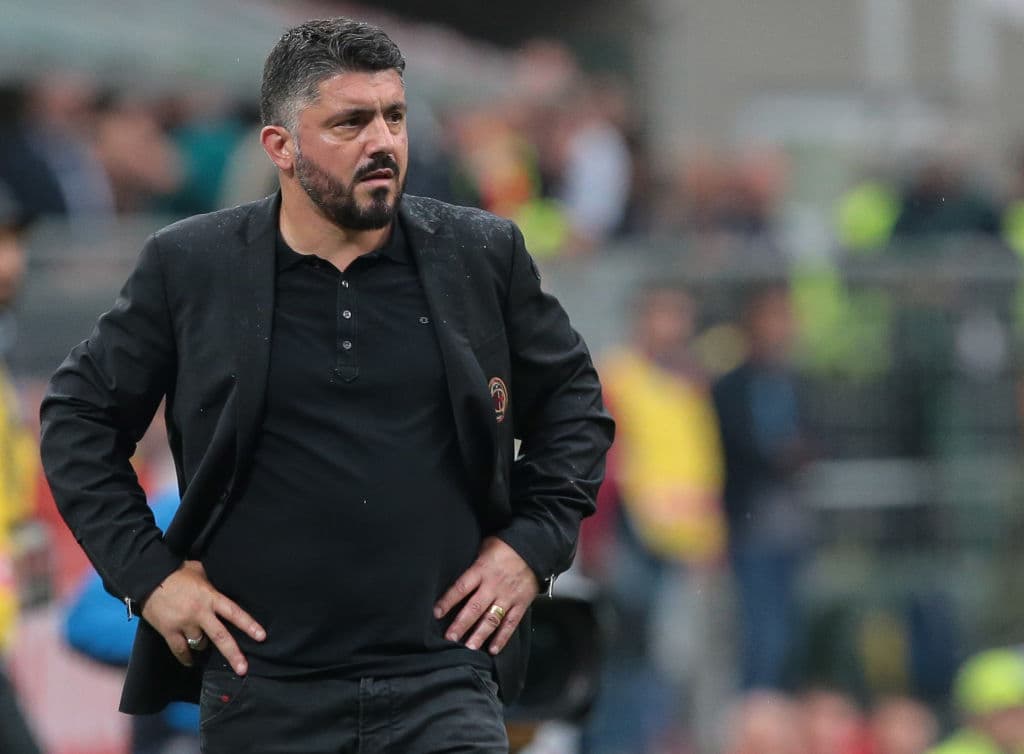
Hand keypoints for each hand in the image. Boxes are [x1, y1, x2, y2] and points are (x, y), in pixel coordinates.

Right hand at [140, 560, 264, 674]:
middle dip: (233, 654)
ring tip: (204, 646)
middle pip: (220, 636)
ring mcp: (184, 623)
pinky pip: (180, 650)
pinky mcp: (168, 631)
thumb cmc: (177, 572)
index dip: (249, 625)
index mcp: (210, 597)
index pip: (234, 613)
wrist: (149, 578)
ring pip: (199, 644)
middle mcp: (200, 613)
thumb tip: (220, 587)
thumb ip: (211, 584)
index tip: (261, 636)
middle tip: (243, 669)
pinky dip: (186, 658)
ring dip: (203, 646)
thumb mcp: (200, 572)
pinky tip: (190, 662)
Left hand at [433, 537, 538, 654]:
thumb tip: (455, 571)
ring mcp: (508, 596)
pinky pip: (511, 623)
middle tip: (450, 637)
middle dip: (461, 624)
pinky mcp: (521, 604)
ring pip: (492, 619)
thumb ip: (473, 563)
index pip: (461, 587)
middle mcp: (493, 585)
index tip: (437, 613)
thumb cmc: (506, 546)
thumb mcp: (484, 547)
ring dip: (480, 634)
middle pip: (475, 608)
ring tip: (469, 647)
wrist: (535, 548)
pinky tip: (493, 649)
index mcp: (481, 570)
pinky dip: (502, 637)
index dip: (448, 600)